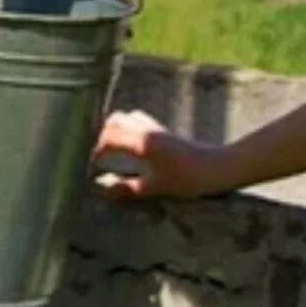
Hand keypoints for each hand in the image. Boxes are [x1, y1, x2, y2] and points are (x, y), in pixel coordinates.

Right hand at [91, 110, 229, 199]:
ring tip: (108, 148)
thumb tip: (102, 188)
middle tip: (95, 155)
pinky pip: (138, 121)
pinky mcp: (163, 131)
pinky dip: (128, 128)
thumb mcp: (155, 187)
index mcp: (142, 142)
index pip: (108, 139)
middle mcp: (146, 130)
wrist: (216, 167)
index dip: (95, 152)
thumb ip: (127, 188)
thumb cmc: (188, 179)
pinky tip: (130, 145)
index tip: (89, 166)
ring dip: (114, 129)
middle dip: (100, 136)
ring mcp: (155, 128)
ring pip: (126, 118)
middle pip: (114, 121)